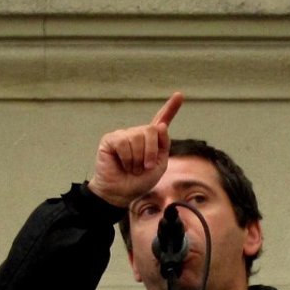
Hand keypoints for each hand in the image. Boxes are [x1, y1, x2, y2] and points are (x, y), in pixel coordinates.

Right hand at [87, 92, 183, 207]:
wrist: (121, 193)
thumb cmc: (139, 182)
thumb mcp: (159, 166)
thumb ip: (163, 146)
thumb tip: (160, 125)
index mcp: (151, 140)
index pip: (161, 120)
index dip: (171, 108)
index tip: (179, 95)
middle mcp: (138, 134)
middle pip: (151, 130)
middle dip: (151, 152)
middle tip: (145, 167)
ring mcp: (124, 135)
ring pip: (137, 137)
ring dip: (138, 159)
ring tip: (132, 168)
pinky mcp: (111, 139)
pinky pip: (124, 143)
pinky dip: (126, 158)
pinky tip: (122, 164)